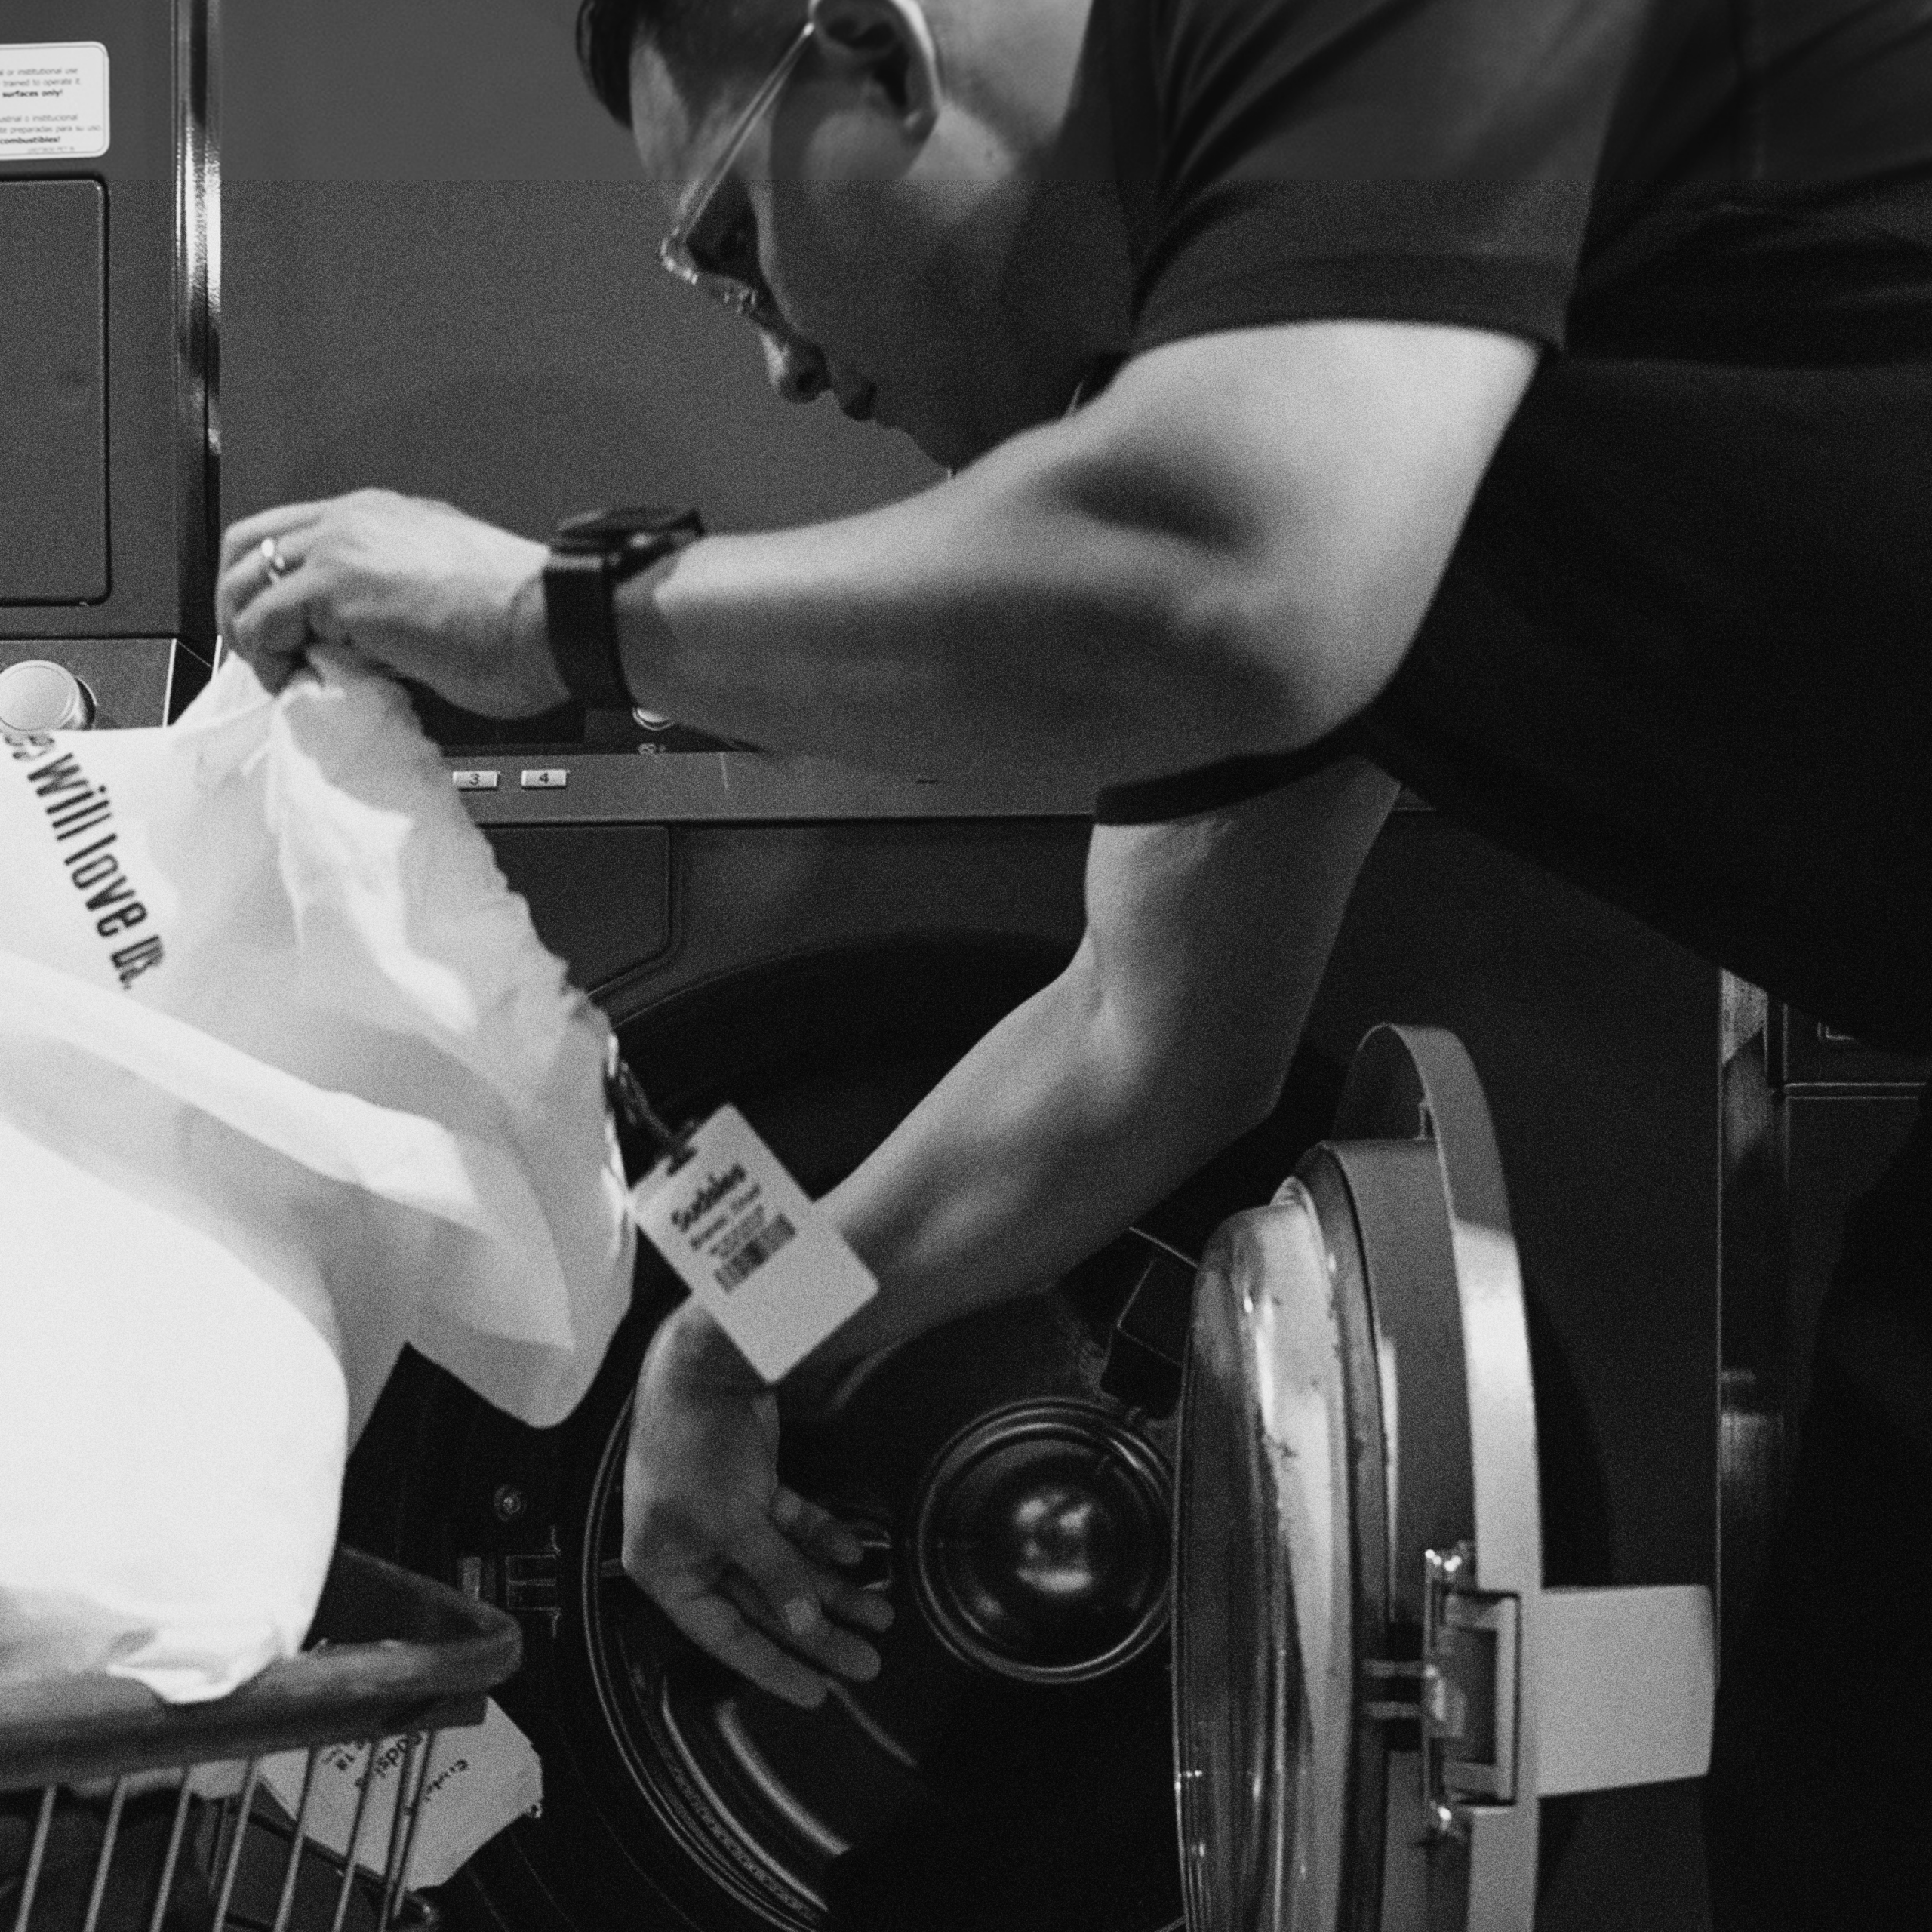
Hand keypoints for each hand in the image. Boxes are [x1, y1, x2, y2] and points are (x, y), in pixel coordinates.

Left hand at [216, 489, 566, 716]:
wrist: (550, 622)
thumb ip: (399, 609)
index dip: (276, 585)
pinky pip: (262, 622)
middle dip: (241, 601)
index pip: (297, 534)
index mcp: (387, 518)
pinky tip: (296, 680)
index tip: (290, 632)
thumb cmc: (526, 623)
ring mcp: (341, 547)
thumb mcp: (448, 600)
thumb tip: (374, 651)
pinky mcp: (334, 586)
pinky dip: (267, 658)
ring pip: (243, 578)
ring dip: (249, 632)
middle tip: (263, 651)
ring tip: (279, 672)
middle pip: (250, 543)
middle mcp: (356, 519)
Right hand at [623, 1301, 891, 1708]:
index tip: (816, 1694)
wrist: (704, 1368)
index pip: (724, 1635)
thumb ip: (772, 1574)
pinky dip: (822, 1538)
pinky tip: (856, 1554)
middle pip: (763, 1603)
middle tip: (865, 1660)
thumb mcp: (731, 1522)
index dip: (773, 1667)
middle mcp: (693, 1548)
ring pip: (784, 1566)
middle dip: (818, 1631)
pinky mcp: (750, 1484)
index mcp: (667, 1569)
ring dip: (831, 1588)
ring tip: (878, 1614)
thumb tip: (804, 1620)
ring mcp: (723, 1515)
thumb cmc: (692, 1446)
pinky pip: (791, 1525)